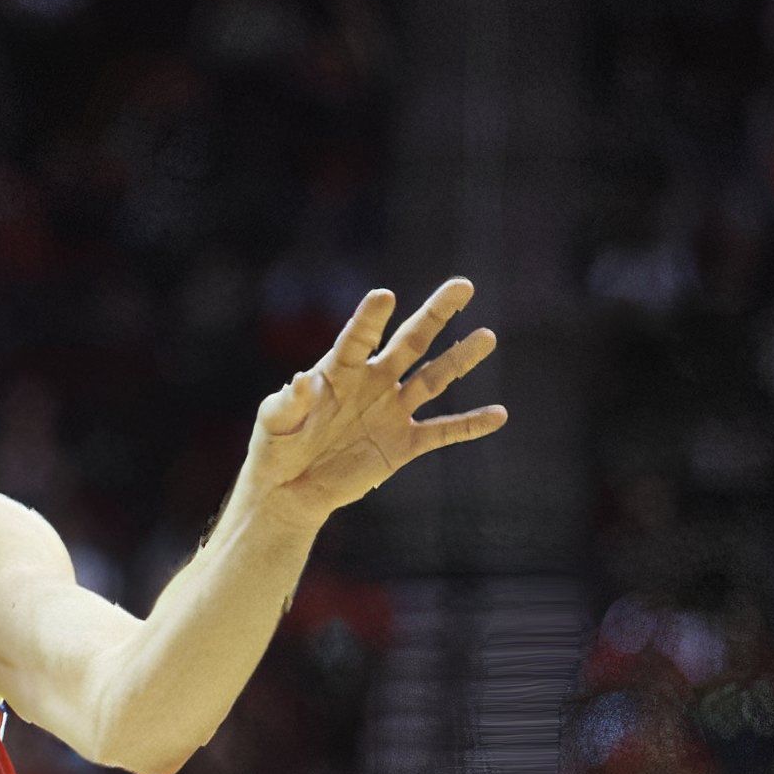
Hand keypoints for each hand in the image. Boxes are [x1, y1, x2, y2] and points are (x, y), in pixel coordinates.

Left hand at [242, 277, 504, 523]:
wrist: (291, 488)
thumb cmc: (277, 446)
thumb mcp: (274, 424)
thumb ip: (287, 403)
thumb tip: (299, 380)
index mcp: (338, 371)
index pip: (357, 339)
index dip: (369, 319)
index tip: (383, 296)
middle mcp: (373, 382)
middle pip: (410, 342)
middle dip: (435, 314)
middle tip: (462, 286)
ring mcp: (391, 411)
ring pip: (433, 379)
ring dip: (460, 359)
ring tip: (487, 336)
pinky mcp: (403, 444)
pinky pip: (441, 431)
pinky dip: (469, 425)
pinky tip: (499, 415)